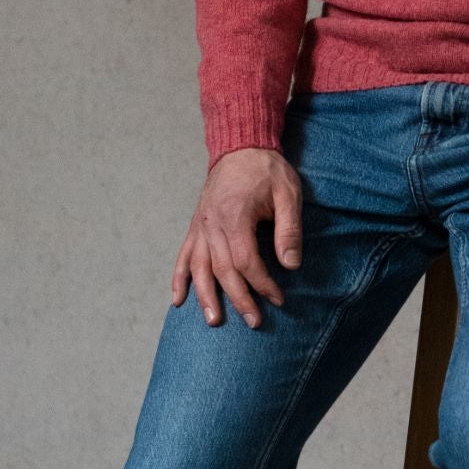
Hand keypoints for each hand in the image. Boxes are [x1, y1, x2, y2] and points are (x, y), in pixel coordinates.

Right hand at [172, 147, 302, 327]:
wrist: (240, 146)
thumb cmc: (267, 171)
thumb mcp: (288, 194)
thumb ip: (289, 230)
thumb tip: (291, 265)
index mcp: (235, 217)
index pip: (247, 262)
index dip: (262, 284)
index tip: (278, 299)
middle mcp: (212, 225)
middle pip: (223, 271)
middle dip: (239, 299)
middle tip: (254, 322)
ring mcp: (200, 226)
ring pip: (198, 268)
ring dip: (205, 297)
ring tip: (213, 321)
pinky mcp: (196, 226)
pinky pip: (183, 255)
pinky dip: (178, 278)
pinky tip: (177, 299)